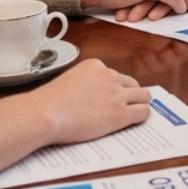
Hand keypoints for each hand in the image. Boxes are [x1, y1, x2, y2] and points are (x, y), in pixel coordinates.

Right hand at [0, 59, 153, 177]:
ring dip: (138, 105)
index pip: (115, 76)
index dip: (113, 90)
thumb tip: (90, 96)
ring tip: (131, 115)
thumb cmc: (47, 103)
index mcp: (96, 66)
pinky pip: (143, 112)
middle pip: (133, 84)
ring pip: (144, 96)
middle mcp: (109, 75)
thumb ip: (84, 84)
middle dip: (129, 96)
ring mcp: (116, 94)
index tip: (107, 100)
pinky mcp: (120, 113)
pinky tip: (133, 122)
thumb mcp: (68, 81)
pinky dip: (141, 117)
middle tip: (122, 108)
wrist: (44, 114)